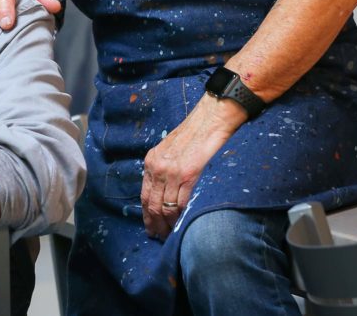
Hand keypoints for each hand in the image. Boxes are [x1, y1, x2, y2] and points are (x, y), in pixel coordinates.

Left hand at [140, 96, 244, 238]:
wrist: (211, 118)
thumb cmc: (196, 133)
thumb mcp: (171, 149)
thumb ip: (165, 168)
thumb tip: (166, 191)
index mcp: (152, 161)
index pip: (144, 195)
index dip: (147, 215)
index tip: (151, 227)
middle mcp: (157, 166)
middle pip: (151, 204)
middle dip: (155, 224)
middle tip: (160, 237)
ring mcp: (171, 171)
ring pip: (164, 206)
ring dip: (168, 224)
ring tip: (172, 235)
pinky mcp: (188, 173)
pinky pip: (181, 202)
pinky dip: (181, 216)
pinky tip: (183, 224)